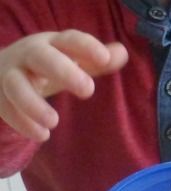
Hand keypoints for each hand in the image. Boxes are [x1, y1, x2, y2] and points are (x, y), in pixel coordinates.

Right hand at [0, 30, 127, 141]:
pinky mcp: (0, 96)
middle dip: (63, 71)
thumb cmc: (48, 67)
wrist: (2, 71)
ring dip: (33, 104)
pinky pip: (7, 108)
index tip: (104, 59)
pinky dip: (23, 122)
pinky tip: (41, 135)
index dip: (86, 46)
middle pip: (42, 57)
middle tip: (88, 90)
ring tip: (54, 122)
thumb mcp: (72, 61)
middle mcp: (30, 55)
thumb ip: (97, 61)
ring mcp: (11, 74)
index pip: (70, 40)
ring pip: (17, 85)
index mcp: (53, 44)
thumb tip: (123, 52)